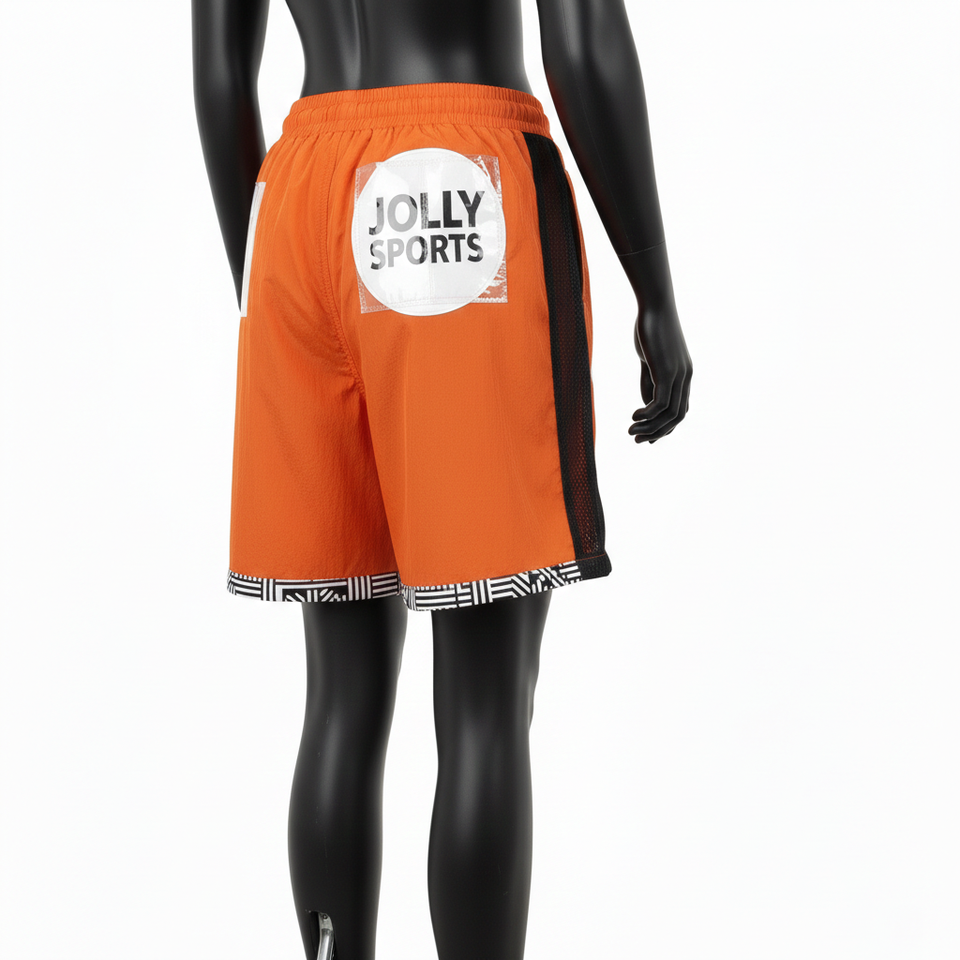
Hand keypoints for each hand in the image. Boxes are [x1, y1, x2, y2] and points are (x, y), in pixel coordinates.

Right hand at [629, 299, 691, 443]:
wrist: (655, 306)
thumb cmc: (650, 328)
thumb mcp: (649, 360)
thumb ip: (649, 382)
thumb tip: (647, 405)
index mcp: (684, 375)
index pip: (680, 410)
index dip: (665, 427)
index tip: (647, 435)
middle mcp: (686, 378)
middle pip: (678, 417)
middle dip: (658, 432)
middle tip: (637, 439)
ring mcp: (679, 375)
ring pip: (669, 414)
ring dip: (650, 427)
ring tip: (631, 431)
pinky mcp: (667, 372)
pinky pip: (660, 403)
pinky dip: (647, 415)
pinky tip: (633, 417)